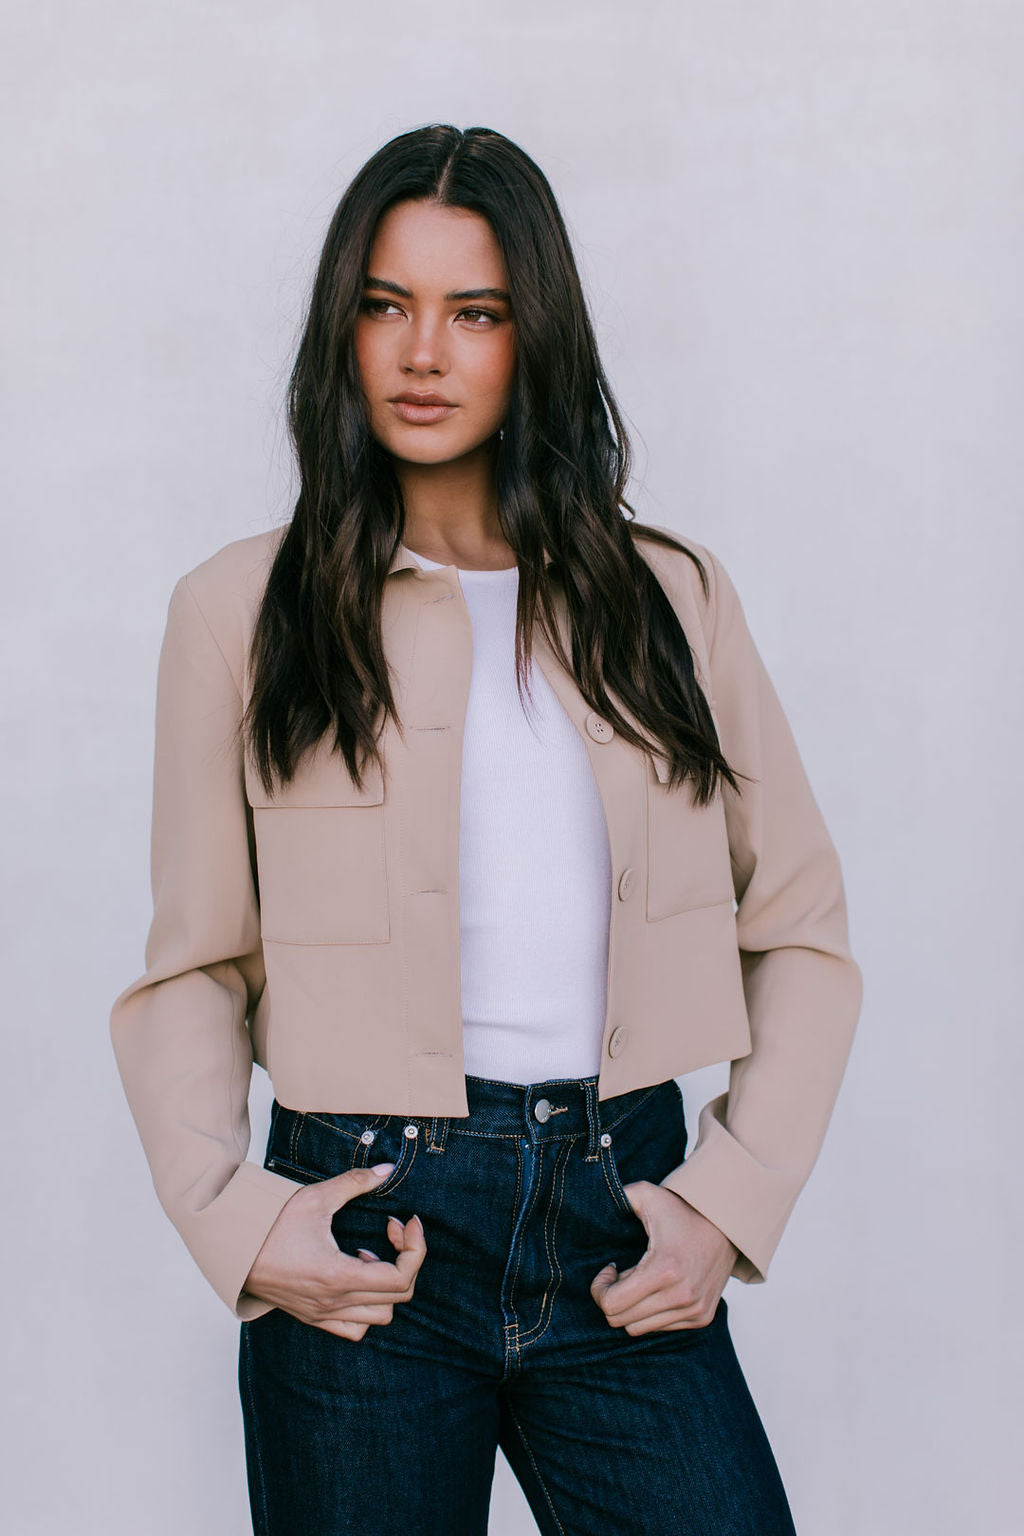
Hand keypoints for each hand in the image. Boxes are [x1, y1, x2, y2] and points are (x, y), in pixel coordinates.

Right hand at [243, 1164, 426, 1339]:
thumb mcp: (316, 1198)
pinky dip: (367, 1308)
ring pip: (380, 1317)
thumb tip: (386, 1169)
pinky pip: (355, 1328)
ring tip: (368, 1256)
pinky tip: (355, 1277)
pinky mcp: (314, 1318)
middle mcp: (334, 1302)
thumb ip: (355, 1182)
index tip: (407, 1222)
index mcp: (339, 1276)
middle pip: (398, 1296)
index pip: (401, 1278)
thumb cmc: (272, 1225)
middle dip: (406, 1260)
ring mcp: (324, 1315)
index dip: (415, 1248)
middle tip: (390, 1231)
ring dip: (386, 1286)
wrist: (235, 1250)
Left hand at [590, 1182, 737, 1335]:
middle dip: (612, 1298)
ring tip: (639, 1280)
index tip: (609, 1268)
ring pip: (639, 1329)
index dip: (600, 1289)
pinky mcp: (701, 1317)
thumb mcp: (648, 1195)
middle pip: (622, 1321)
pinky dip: (650, 1312)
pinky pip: (660, 1328)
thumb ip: (618, 1195)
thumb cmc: (683, 1209)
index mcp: (664, 1270)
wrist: (728, 1223)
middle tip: (620, 1274)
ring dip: (631, 1307)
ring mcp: (694, 1310)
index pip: (612, 1305)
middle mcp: (681, 1296)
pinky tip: (656, 1288)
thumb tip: (594, 1199)